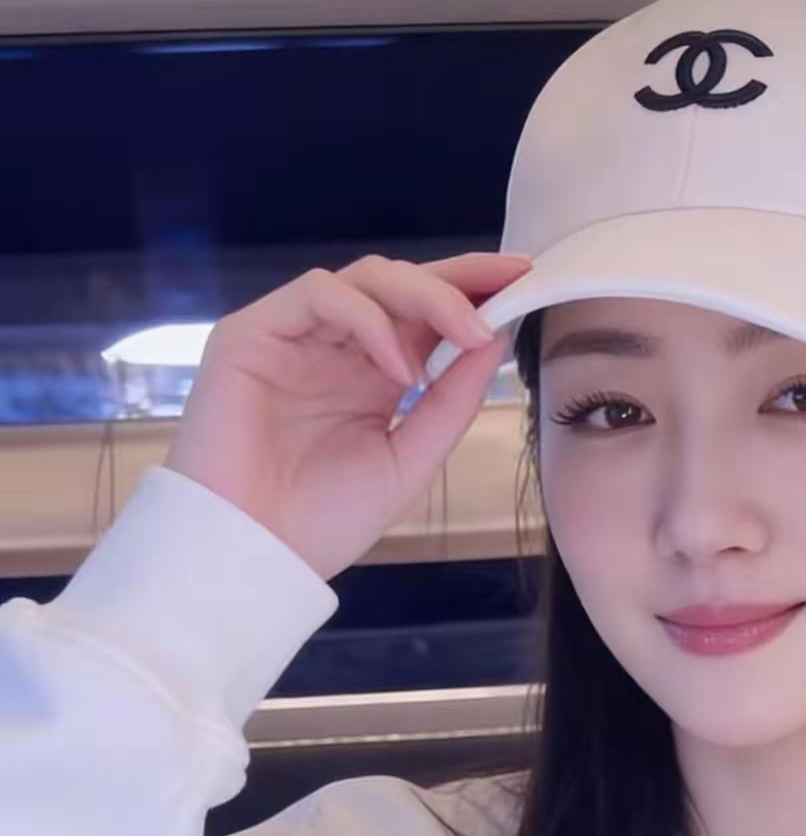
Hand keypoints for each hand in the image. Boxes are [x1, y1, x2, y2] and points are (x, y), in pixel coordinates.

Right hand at [164, 251, 532, 581]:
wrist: (255, 557)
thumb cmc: (323, 523)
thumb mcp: (409, 461)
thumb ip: (451, 403)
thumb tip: (493, 341)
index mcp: (368, 376)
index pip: (422, 315)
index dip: (470, 291)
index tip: (523, 279)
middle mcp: (332, 348)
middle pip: (398, 284)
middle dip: (458, 281)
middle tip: (508, 286)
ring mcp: (291, 336)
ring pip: (363, 279)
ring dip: (424, 297)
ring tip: (464, 335)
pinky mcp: (251, 333)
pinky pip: (318, 295)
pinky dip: (368, 319)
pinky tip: (400, 365)